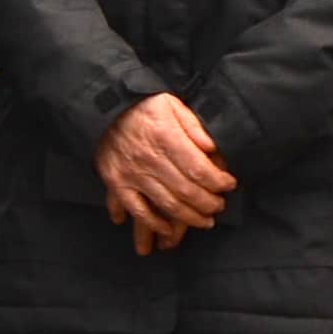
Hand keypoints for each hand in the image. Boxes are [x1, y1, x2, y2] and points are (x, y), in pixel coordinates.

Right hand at [96, 91, 235, 255]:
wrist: (103, 109)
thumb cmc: (141, 106)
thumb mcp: (171, 104)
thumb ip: (193, 125)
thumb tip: (212, 148)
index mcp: (165, 137)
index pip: (199, 169)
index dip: (219, 181)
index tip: (229, 184)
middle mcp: (149, 158)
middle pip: (187, 191)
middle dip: (209, 203)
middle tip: (219, 206)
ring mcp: (132, 174)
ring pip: (167, 204)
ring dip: (190, 218)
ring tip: (205, 221)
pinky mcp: (117, 183)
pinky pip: (137, 210)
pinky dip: (153, 223)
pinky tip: (167, 230)